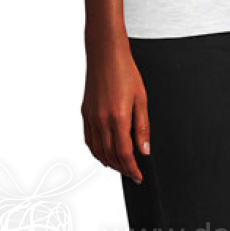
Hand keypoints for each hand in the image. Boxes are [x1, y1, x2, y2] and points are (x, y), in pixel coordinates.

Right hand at [81, 41, 150, 183]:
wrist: (106, 54)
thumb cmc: (126, 72)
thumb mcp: (141, 99)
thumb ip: (142, 127)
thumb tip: (144, 151)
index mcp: (118, 118)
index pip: (124, 154)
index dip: (132, 169)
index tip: (139, 176)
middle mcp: (101, 121)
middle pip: (110, 156)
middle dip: (122, 168)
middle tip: (133, 172)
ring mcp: (91, 118)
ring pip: (98, 151)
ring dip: (109, 162)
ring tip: (121, 165)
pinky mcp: (85, 113)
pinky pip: (89, 140)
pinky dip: (97, 151)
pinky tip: (105, 152)